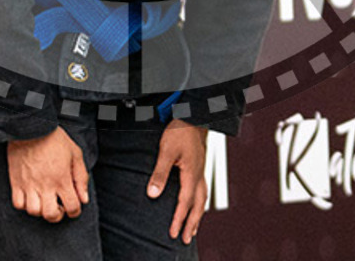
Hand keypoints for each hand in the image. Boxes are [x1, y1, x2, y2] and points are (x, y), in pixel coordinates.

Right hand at [7, 127, 89, 221]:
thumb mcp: (75, 153)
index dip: (75, 211)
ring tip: (44, 199)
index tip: (73, 205)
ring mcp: (29, 185)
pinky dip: (24, 205)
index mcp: (62, 178)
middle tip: (58, 205)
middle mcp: (45, 185)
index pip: (72, 207)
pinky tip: (31, 196)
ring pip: (34, 212)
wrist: (30, 128)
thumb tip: (84, 199)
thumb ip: (81, 177)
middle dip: (58, 215)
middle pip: (51, 215)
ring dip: (41, 210)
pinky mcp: (16, 182)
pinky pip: (18, 204)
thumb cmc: (54, 138)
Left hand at [146, 119, 208, 244]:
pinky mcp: (199, 166)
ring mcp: (201, 171)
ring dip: (197, 215)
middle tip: (186, 238)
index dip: (179, 219)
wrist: (193, 115)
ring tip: (193, 228)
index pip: (185, 202)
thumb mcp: (166, 150)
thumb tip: (153, 194)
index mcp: (192, 174)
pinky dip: (199, 202)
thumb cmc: (180, 130)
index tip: (173, 233)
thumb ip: (159, 173)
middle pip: (198, 205)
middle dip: (192, 223)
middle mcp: (199, 175)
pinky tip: (195, 203)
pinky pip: (202, 190)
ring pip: (202, 198)